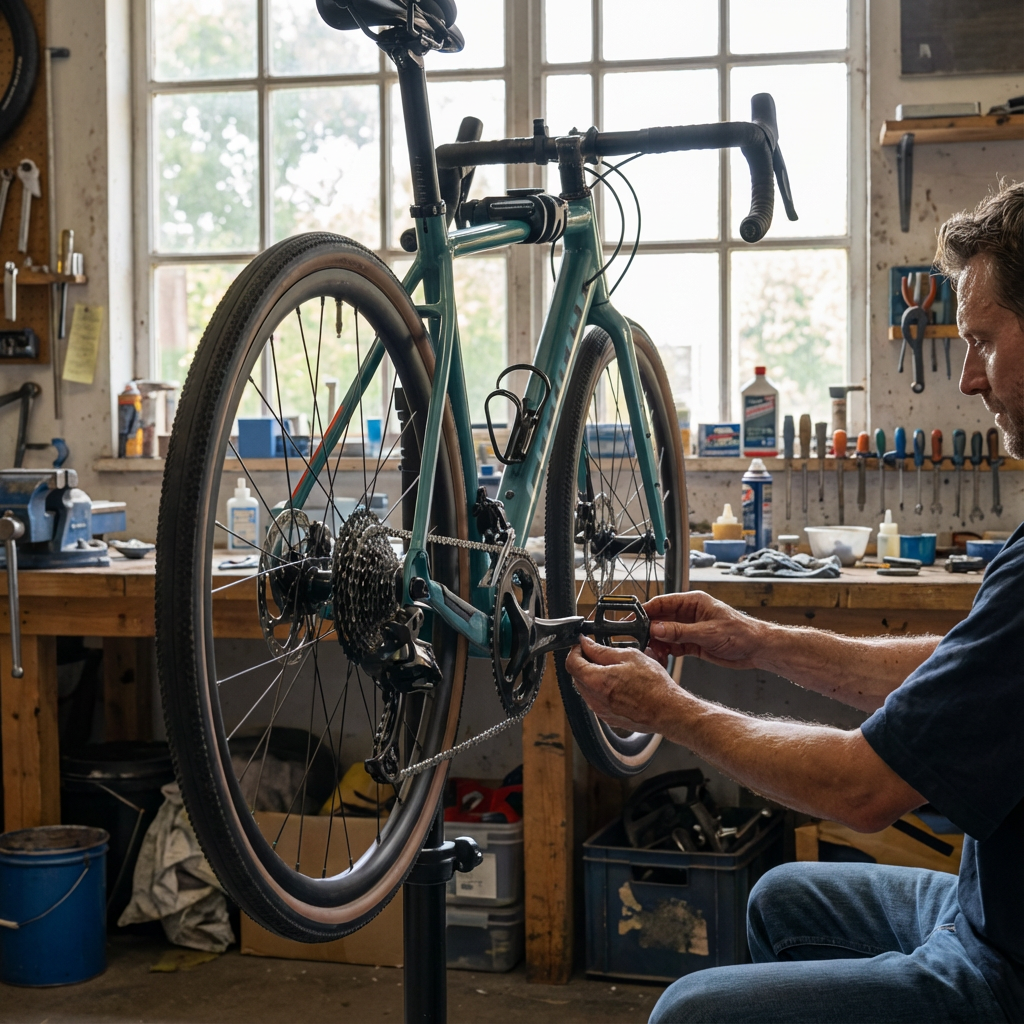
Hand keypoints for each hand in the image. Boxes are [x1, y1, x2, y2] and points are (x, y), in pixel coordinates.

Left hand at [564, 635, 683, 733]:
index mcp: (597, 681)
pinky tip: (618, 684)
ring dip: (592, 676)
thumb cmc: (654, 686)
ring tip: (612, 669)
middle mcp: (594, 699)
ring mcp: (600, 710)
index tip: (583, 645)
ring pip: (585, 689)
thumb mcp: (629, 656)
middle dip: (583, 663)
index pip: (571, 663)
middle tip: (597, 654)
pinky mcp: (608, 718)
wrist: (668, 711)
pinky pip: (596, 700)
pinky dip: (600, 689)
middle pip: (576, 676)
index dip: (575, 651)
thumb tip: (587, 644)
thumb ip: (602, 650)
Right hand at [642, 591, 770, 670]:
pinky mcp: (693, 643)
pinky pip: (673, 645)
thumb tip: (656, 629)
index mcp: (693, 602)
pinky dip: (666, 651)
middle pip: (661, 619)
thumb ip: (680, 631)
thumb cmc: (741, 632)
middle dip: (649, 629)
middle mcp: (689, 614)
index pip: (662, 603)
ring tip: (652, 652)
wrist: (757, 649)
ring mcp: (690, 629)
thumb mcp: (708, 632)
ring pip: (665, 634)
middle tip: (639, 640)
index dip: (646, 611)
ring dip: (657, 642)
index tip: (633, 620)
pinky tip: (662, 656)